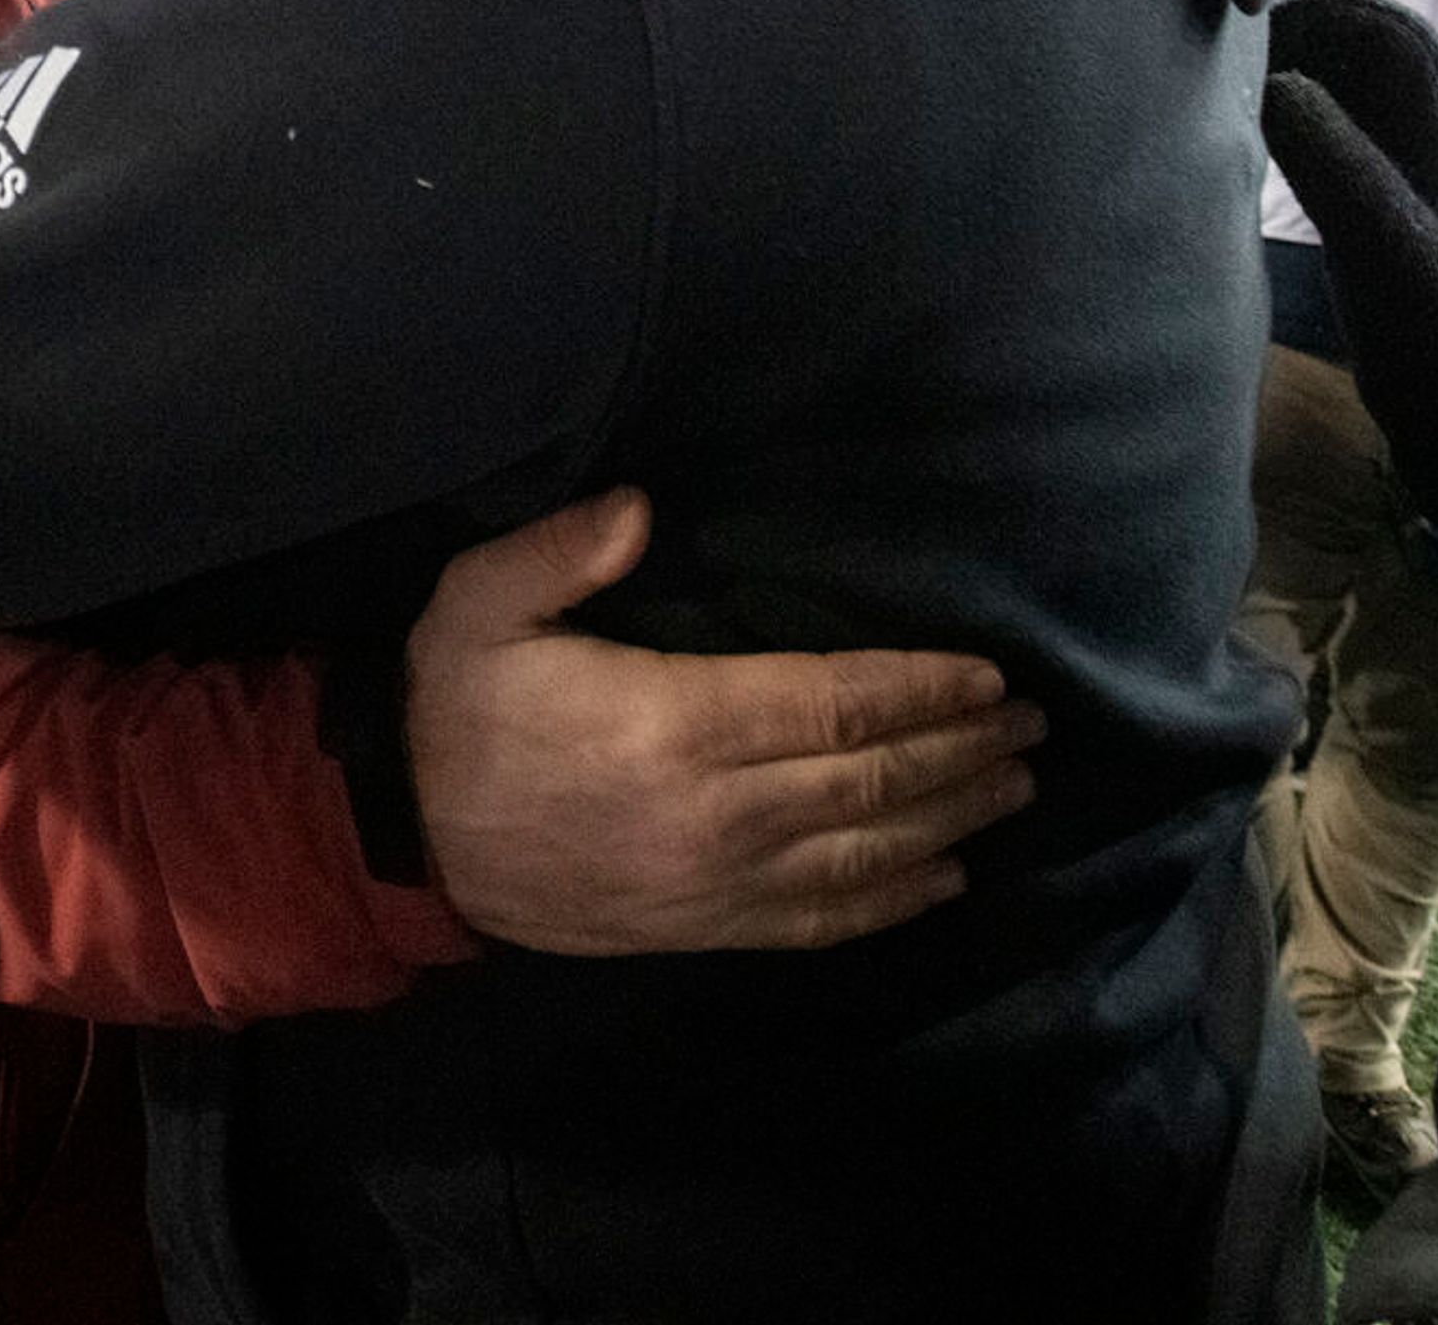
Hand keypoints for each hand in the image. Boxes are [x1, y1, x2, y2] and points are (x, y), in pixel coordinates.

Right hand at [407, 490, 1041, 954]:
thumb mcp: (476, 605)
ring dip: (950, 821)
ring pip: (862, 857)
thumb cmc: (452, 708)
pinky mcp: (700, 929)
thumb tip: (641, 509)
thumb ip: (557, 551)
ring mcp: (712, 882)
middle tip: (1033, 726)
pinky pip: (818, 922)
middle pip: (870, 785)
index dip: (921, 691)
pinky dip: (891, 903)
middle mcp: (713, 812)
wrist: (403, 843)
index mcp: (675, 724)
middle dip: (961, 751)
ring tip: (1014, 787)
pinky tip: (945, 878)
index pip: (833, 707)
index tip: (988, 675)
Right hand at [1261, 0, 1437, 497]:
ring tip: (1228, 62)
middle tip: (1230, 33)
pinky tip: (1245, 109)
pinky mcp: (1375, 189)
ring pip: (1353, 78)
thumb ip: (1340, 169)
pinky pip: (1336, 118)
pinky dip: (1291, 98)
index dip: (1332, 12)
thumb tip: (1280, 83)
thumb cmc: (1429, 330)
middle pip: (1372, 45)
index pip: (1397, 38)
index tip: (1260, 19)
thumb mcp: (1386, 254)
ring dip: (1296, 56)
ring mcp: (1403, 164)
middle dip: (1306, 23)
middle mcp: (1429, 139)